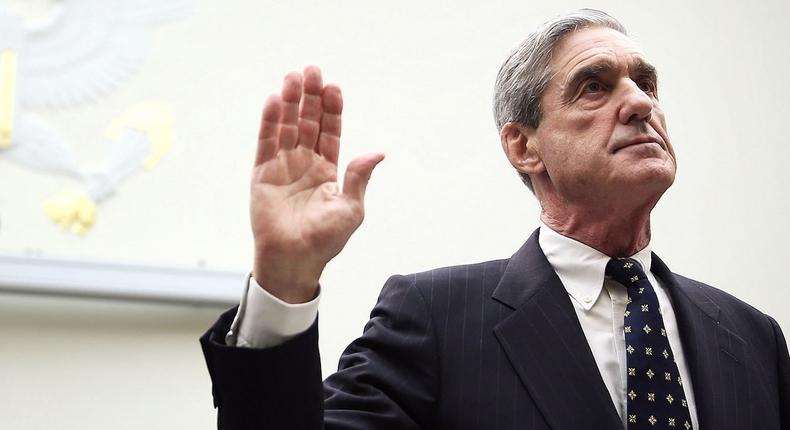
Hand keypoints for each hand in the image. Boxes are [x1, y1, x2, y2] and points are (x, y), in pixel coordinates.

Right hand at [250, 66, 383, 302]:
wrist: (295, 261)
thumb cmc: (325, 240)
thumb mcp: (351, 209)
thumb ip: (359, 177)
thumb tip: (378, 153)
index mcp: (327, 171)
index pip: (330, 133)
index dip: (332, 110)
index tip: (334, 87)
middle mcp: (304, 164)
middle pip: (308, 123)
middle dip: (311, 97)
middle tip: (313, 71)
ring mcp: (282, 167)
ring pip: (287, 127)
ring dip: (291, 102)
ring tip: (294, 77)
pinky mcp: (263, 174)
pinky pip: (266, 142)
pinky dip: (270, 122)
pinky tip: (276, 101)